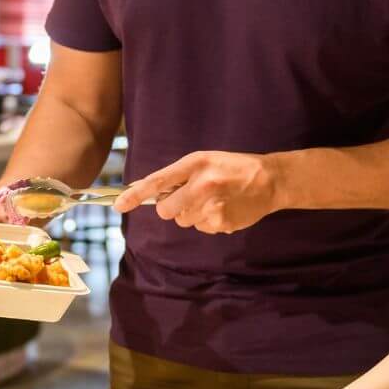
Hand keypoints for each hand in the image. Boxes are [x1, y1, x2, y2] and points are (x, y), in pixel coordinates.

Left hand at [115, 151, 281, 233]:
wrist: (270, 180)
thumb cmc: (232, 168)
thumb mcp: (204, 160)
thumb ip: (176, 175)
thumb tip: (143, 189)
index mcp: (195, 163)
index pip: (158, 181)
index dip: (135, 195)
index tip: (118, 205)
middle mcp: (202, 184)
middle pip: (165, 211)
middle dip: (171, 208)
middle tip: (188, 198)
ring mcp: (212, 206)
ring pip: (183, 221)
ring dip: (192, 214)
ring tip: (213, 200)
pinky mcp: (221, 222)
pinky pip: (200, 228)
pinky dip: (207, 221)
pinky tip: (223, 208)